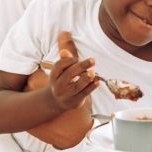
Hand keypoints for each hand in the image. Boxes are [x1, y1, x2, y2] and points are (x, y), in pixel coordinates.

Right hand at [26, 31, 96, 148]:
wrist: (55, 102)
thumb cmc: (61, 81)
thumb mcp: (60, 71)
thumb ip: (64, 60)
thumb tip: (65, 50)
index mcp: (53, 75)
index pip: (60, 65)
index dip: (69, 60)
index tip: (77, 58)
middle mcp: (58, 85)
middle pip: (69, 74)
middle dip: (82, 66)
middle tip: (93, 60)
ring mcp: (65, 95)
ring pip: (77, 85)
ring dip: (86, 78)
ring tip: (93, 72)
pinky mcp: (74, 101)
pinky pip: (84, 94)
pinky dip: (91, 87)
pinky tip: (98, 81)